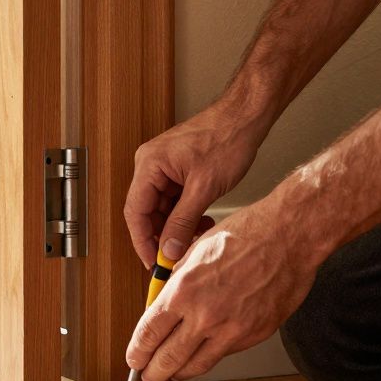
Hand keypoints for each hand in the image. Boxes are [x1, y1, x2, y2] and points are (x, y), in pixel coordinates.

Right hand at [124, 97, 269, 267]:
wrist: (246, 116)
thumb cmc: (227, 138)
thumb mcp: (204, 187)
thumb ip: (184, 221)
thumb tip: (169, 250)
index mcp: (149, 164)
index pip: (135, 212)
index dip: (143, 242)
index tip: (154, 264)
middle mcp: (151, 165)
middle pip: (146, 211)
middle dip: (161, 237)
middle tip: (175, 259)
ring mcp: (164, 167)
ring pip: (162, 209)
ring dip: (176, 228)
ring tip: (195, 239)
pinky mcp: (177, 170)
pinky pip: (174, 200)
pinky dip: (185, 216)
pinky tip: (201, 223)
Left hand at [124, 199, 320, 380]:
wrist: (289, 237)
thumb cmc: (246, 235)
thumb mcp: (195, 251)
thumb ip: (177, 282)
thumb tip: (164, 304)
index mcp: (184, 291)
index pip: (148, 333)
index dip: (137, 352)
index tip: (134, 358)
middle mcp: (205, 315)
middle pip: (167, 359)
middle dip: (153, 373)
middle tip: (148, 378)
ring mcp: (231, 330)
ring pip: (196, 366)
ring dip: (179, 374)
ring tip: (172, 376)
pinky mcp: (254, 335)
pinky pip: (224, 354)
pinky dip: (210, 358)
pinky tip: (203, 356)